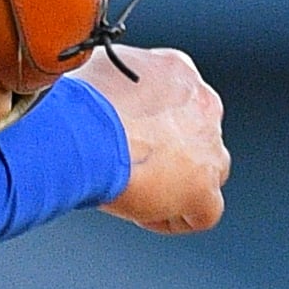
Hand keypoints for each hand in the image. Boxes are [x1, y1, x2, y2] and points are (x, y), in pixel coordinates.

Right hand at [71, 40, 225, 231]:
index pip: (177, 101)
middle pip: (195, 136)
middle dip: (167, 154)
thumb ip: (112, 79)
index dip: (150, 125)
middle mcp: (203, 103)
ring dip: (175, 185)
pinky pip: (202, 212)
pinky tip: (141, 213)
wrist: (84, 134)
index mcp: (178, 71)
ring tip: (136, 191)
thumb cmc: (79, 103)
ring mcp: (209, 148)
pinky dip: (173, 218)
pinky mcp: (204, 188)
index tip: (126, 137)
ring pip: (206, 173)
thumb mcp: (96, 69)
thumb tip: (96, 89)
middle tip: (130, 164)